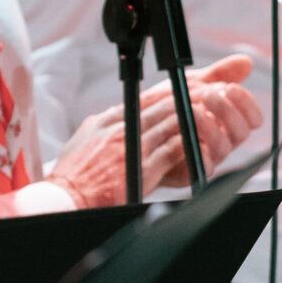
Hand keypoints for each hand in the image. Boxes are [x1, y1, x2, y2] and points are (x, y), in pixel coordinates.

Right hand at [49, 56, 263, 206]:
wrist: (65, 198)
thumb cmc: (73, 175)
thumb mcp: (83, 140)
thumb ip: (101, 127)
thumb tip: (109, 117)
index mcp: (108, 121)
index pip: (147, 98)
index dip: (174, 90)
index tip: (194, 84)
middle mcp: (121, 128)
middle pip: (163, 105)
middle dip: (191, 95)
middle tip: (215, 88)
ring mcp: (131, 147)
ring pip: (170, 122)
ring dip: (195, 114)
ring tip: (216, 109)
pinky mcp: (140, 168)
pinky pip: (171, 151)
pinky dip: (189, 143)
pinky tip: (203, 140)